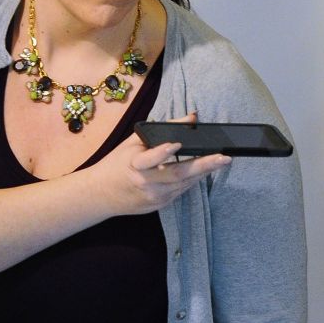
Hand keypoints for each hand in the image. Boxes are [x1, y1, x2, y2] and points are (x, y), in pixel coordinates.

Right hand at [90, 113, 229, 215]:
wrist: (99, 194)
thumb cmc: (118, 163)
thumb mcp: (134, 142)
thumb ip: (164, 129)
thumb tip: (192, 117)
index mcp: (133, 164)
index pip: (148, 159)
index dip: (162, 152)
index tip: (177, 144)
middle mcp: (144, 183)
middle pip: (177, 174)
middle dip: (203, 165)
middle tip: (223, 157)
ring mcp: (152, 197)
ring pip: (183, 184)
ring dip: (203, 172)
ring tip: (220, 161)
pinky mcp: (158, 205)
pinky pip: (180, 191)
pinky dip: (193, 180)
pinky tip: (204, 171)